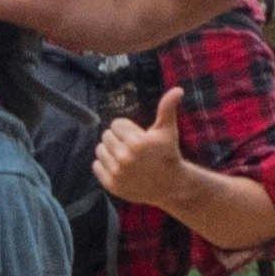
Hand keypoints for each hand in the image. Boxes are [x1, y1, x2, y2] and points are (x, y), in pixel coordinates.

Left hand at [94, 84, 190, 210]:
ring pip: (99, 150)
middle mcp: (125, 158)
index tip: (138, 137)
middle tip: (132, 148)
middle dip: (118, 139)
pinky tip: (119, 167)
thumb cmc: (168, 154)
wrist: (171, 186)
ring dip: (110, 151)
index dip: (127, 129)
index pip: (116, 124)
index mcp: (137, 143)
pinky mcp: (111, 185)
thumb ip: (168, 108)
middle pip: (106, 136)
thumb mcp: (168, 131)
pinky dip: (104, 165)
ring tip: (125, 156)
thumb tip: (178, 89)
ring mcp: (117, 173)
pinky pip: (96, 166)